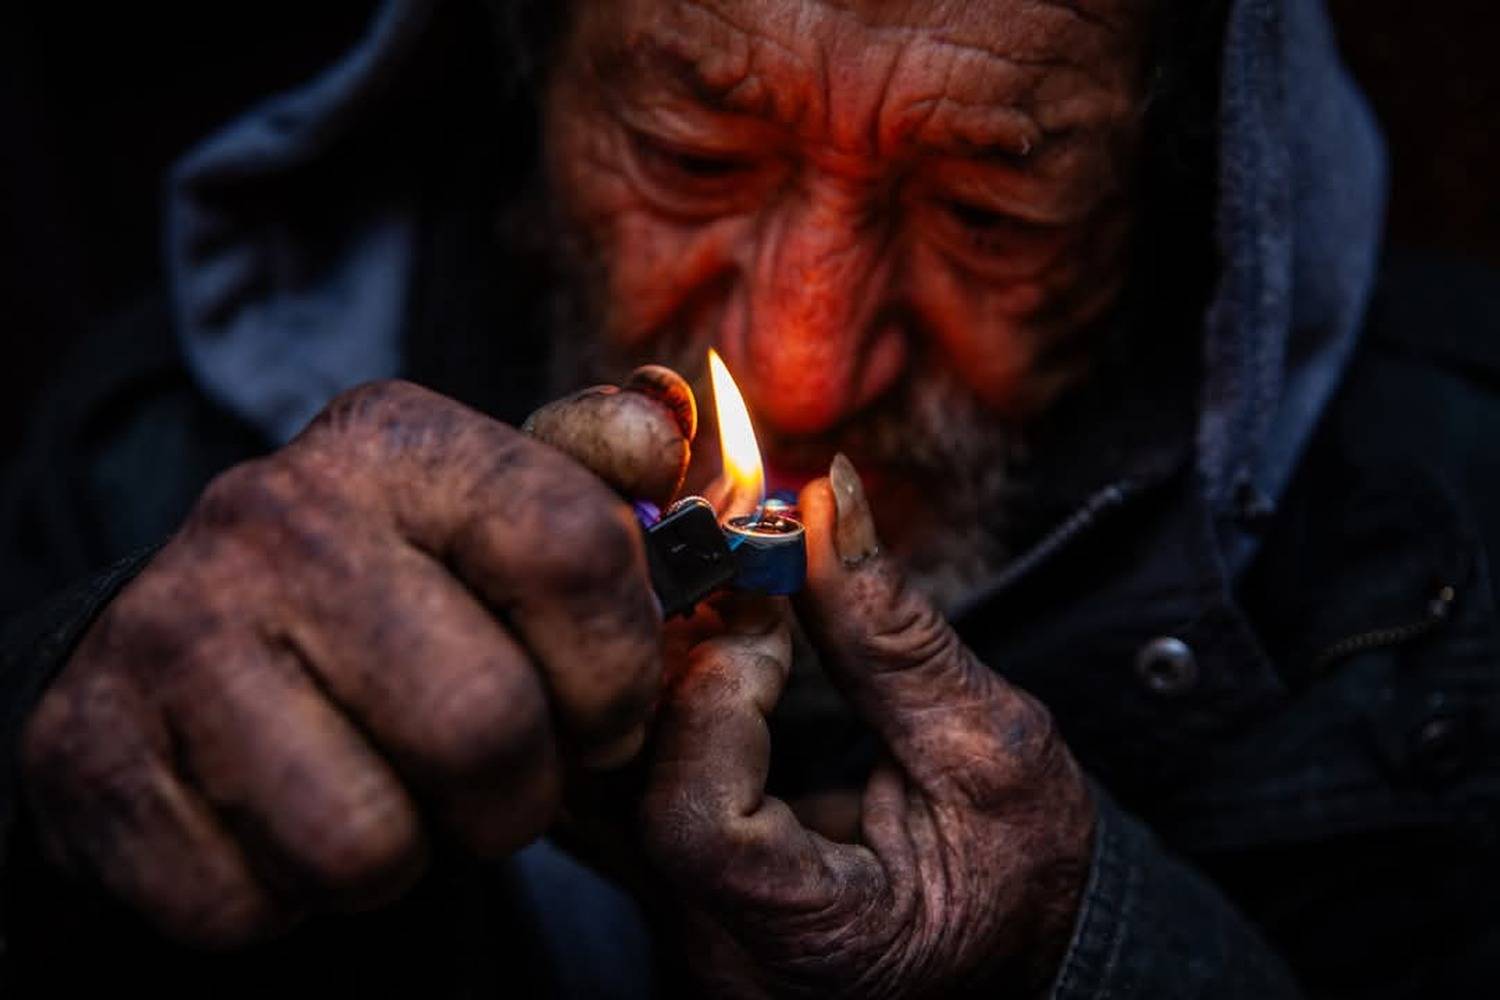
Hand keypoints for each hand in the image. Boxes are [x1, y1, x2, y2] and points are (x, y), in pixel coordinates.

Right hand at [21, 372, 691, 947]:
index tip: (604, 710)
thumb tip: (657, 436)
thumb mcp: (487, 511)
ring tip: (387, 794)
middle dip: (518, 794)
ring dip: (403, 855)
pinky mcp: (90, 752)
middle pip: (484, 726)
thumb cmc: (385, 591)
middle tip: (496, 781)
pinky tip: (286, 817)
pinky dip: (288, 897)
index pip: (573, 552)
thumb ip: (588, 481)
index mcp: (396, 441)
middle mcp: (273, 515)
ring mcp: (170, 633)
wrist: (180, 648)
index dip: (619, 668)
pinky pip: (248, 905)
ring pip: (363, 843)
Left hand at [637, 455, 1095, 997]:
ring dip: (643, 662)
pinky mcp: (663, 884)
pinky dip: (648, 693)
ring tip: (704, 592)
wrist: (1014, 952)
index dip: (716, 700)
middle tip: (713, 564)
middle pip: (609, 788)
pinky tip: (693, 639)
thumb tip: (823, 498)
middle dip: (653, 651)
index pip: (692, 822)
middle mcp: (713, 944)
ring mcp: (675, 920)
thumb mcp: (991, 749)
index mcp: (809, 936)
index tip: (770, 623)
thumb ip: (893, 634)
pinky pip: (613, 779)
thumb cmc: (1019, 876)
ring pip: (592, 776)